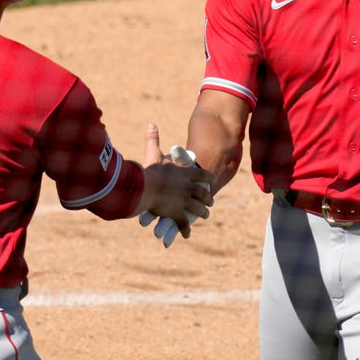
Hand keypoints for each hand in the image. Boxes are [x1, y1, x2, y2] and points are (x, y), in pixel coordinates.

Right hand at [138, 124, 212, 246]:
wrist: (146, 188)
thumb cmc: (150, 171)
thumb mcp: (154, 153)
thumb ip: (153, 139)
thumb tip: (151, 124)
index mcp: (185, 174)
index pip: (202, 174)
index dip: (207, 177)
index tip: (212, 179)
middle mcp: (188, 188)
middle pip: (203, 192)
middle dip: (208, 196)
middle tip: (211, 200)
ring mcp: (184, 201)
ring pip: (198, 208)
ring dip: (202, 212)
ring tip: (205, 215)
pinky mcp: (177, 213)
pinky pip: (183, 223)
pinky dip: (185, 229)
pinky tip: (187, 234)